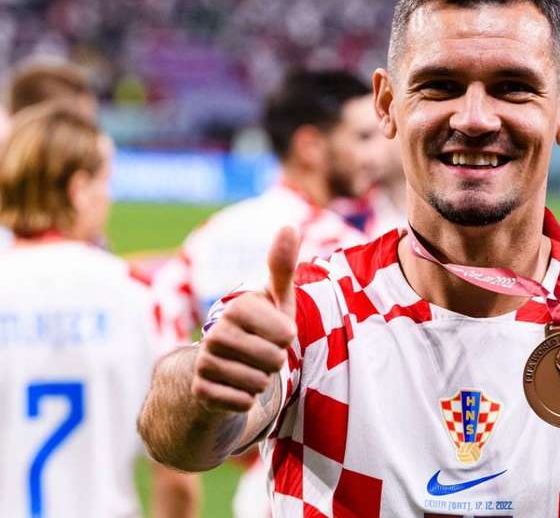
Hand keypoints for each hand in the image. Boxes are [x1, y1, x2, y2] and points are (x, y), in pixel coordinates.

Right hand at [191, 227, 299, 412]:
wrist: (223, 368)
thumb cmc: (260, 329)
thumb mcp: (277, 299)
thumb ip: (282, 266)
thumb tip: (289, 225)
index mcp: (238, 306)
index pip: (286, 333)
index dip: (288, 338)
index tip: (275, 332)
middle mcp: (215, 331)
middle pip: (275, 360)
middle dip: (276, 362)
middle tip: (261, 354)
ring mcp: (204, 362)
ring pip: (259, 384)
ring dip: (262, 381)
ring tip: (248, 369)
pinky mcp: (200, 391)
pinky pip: (242, 403)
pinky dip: (246, 401)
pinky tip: (235, 388)